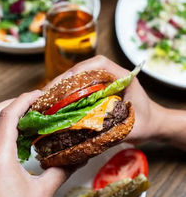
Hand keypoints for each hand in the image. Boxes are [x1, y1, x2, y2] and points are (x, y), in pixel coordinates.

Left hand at [0, 91, 66, 196]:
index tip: (38, 95)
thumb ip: (60, 171)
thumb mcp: (42, 194)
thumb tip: (75, 159)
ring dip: (2, 114)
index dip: (24, 100)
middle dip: (11, 102)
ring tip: (22, 116)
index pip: (9, 115)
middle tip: (30, 103)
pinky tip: (12, 138)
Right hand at [46, 55, 185, 148]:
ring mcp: (102, 82)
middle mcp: (109, 75)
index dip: (74, 75)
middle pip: (80, 71)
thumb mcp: (134, 126)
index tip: (58, 88)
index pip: (94, 66)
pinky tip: (55, 106)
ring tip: (44, 102)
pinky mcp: (97, 90)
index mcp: (121, 76)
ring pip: (76, 79)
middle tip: (43, 98)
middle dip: (60, 83)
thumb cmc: (147, 122)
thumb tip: (85, 131)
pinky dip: (65, 96)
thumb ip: (115, 127)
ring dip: (59, 89)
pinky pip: (77, 89)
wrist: (153, 123)